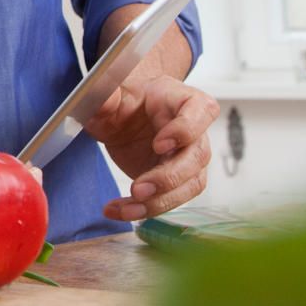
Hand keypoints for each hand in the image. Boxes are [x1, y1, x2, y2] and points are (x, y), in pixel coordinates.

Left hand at [84, 76, 218, 221]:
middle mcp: (195, 130)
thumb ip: (107, 97)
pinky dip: (145, 209)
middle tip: (138, 189)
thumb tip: (105, 99)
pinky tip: (121, 210)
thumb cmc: (126, 99)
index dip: (185, 130)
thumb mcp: (111, 94)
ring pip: (190, 185)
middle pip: (197, 156)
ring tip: (126, 209)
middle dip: (169, 178)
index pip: (201, 111)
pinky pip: (171, 199)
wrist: (125, 116)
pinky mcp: (179, 180)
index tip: (159, 144)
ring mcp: (190, 157)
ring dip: (159, 202)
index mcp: (182, 99)